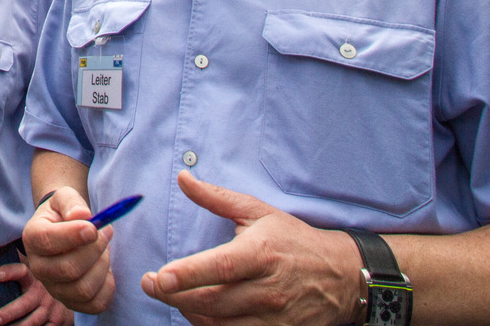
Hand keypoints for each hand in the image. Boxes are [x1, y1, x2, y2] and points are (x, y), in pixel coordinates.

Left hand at [0, 257, 74, 325]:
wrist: (74, 288)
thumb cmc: (44, 277)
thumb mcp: (34, 266)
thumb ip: (18, 261)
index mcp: (34, 277)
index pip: (21, 272)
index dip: (10, 272)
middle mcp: (42, 293)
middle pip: (24, 304)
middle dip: (8, 312)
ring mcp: (50, 309)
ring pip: (32, 321)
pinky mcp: (56, 322)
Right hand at [20, 187, 114, 313]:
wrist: (63, 230)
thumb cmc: (64, 213)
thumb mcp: (64, 198)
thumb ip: (71, 202)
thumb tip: (82, 215)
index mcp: (32, 237)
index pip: (48, 241)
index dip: (73, 235)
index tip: (93, 227)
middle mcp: (38, 267)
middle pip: (69, 269)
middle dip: (95, 249)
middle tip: (106, 232)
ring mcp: (54, 288)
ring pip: (83, 288)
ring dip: (102, 266)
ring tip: (104, 249)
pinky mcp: (72, 303)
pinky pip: (95, 304)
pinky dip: (107, 286)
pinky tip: (105, 269)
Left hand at [141, 171, 362, 325]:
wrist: (339, 275)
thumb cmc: (292, 239)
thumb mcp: (257, 212)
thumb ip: (216, 198)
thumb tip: (183, 178)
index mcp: (261, 254)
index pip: (221, 268)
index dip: (188, 274)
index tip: (159, 277)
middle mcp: (267, 289)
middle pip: (212, 301)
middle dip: (174, 296)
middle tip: (149, 284)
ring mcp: (273, 318)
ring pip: (220, 324)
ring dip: (188, 313)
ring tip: (172, 295)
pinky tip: (197, 313)